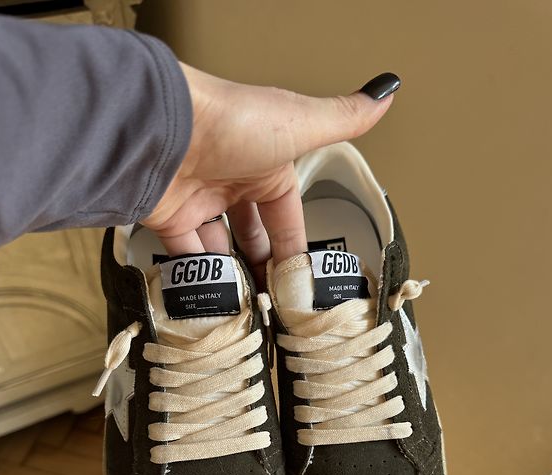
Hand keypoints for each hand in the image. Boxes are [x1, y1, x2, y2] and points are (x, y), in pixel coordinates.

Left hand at [142, 65, 398, 282]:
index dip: (294, 246)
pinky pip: (188, 257)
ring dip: (234, 275)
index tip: (302, 279)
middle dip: (264, 265)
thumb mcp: (301, 125)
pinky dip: (199, 278)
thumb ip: (344, 118)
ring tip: (248, 306)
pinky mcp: (170, 221)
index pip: (285, 214)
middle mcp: (231, 182)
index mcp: (265, 165)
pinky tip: (216, 298)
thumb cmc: (232, 122)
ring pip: (221, 248)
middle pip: (252, 234)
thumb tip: (386, 91)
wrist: (164, 130)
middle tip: (274, 299)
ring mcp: (199, 202)